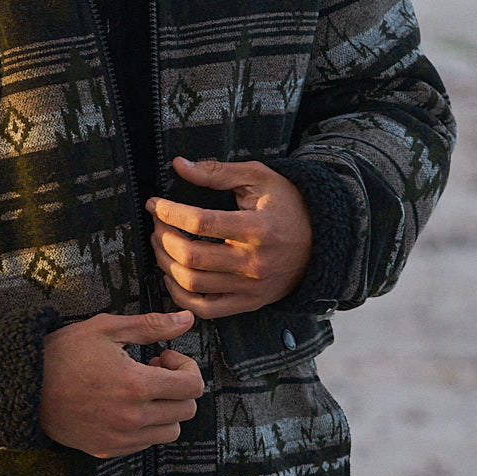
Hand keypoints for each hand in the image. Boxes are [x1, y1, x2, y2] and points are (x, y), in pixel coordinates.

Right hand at [40, 309, 203, 458]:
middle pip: (187, 410)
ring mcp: (121, 439)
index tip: (164, 356)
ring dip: (166, 409)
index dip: (186, 367)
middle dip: (178, 386)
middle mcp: (133, 418)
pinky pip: (146, 443)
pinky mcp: (108, 450)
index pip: (192, 386)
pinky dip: (146, 425)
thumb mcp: (107, 328)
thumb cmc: (64, 352)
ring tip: (140, 389)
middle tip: (154, 370)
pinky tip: (125, 405)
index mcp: (137, 386)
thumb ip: (152, 325)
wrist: (25, 386)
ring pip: (170, 431)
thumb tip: (188, 320)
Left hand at [145, 156, 312, 318]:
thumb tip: (179, 165)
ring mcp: (251, 288)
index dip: (170, 212)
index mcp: (257, 229)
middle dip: (163, 237)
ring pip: (192, 284)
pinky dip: (180, 295)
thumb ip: (217, 172)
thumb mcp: (258, 178)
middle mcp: (254, 263)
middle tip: (156, 222)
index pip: (201, 224)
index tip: (155, 203)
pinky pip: (205, 309)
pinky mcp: (248, 303)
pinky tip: (171, 275)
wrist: (321, 240)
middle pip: (191, 257)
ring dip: (166, 263)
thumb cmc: (287, 204)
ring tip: (160, 242)